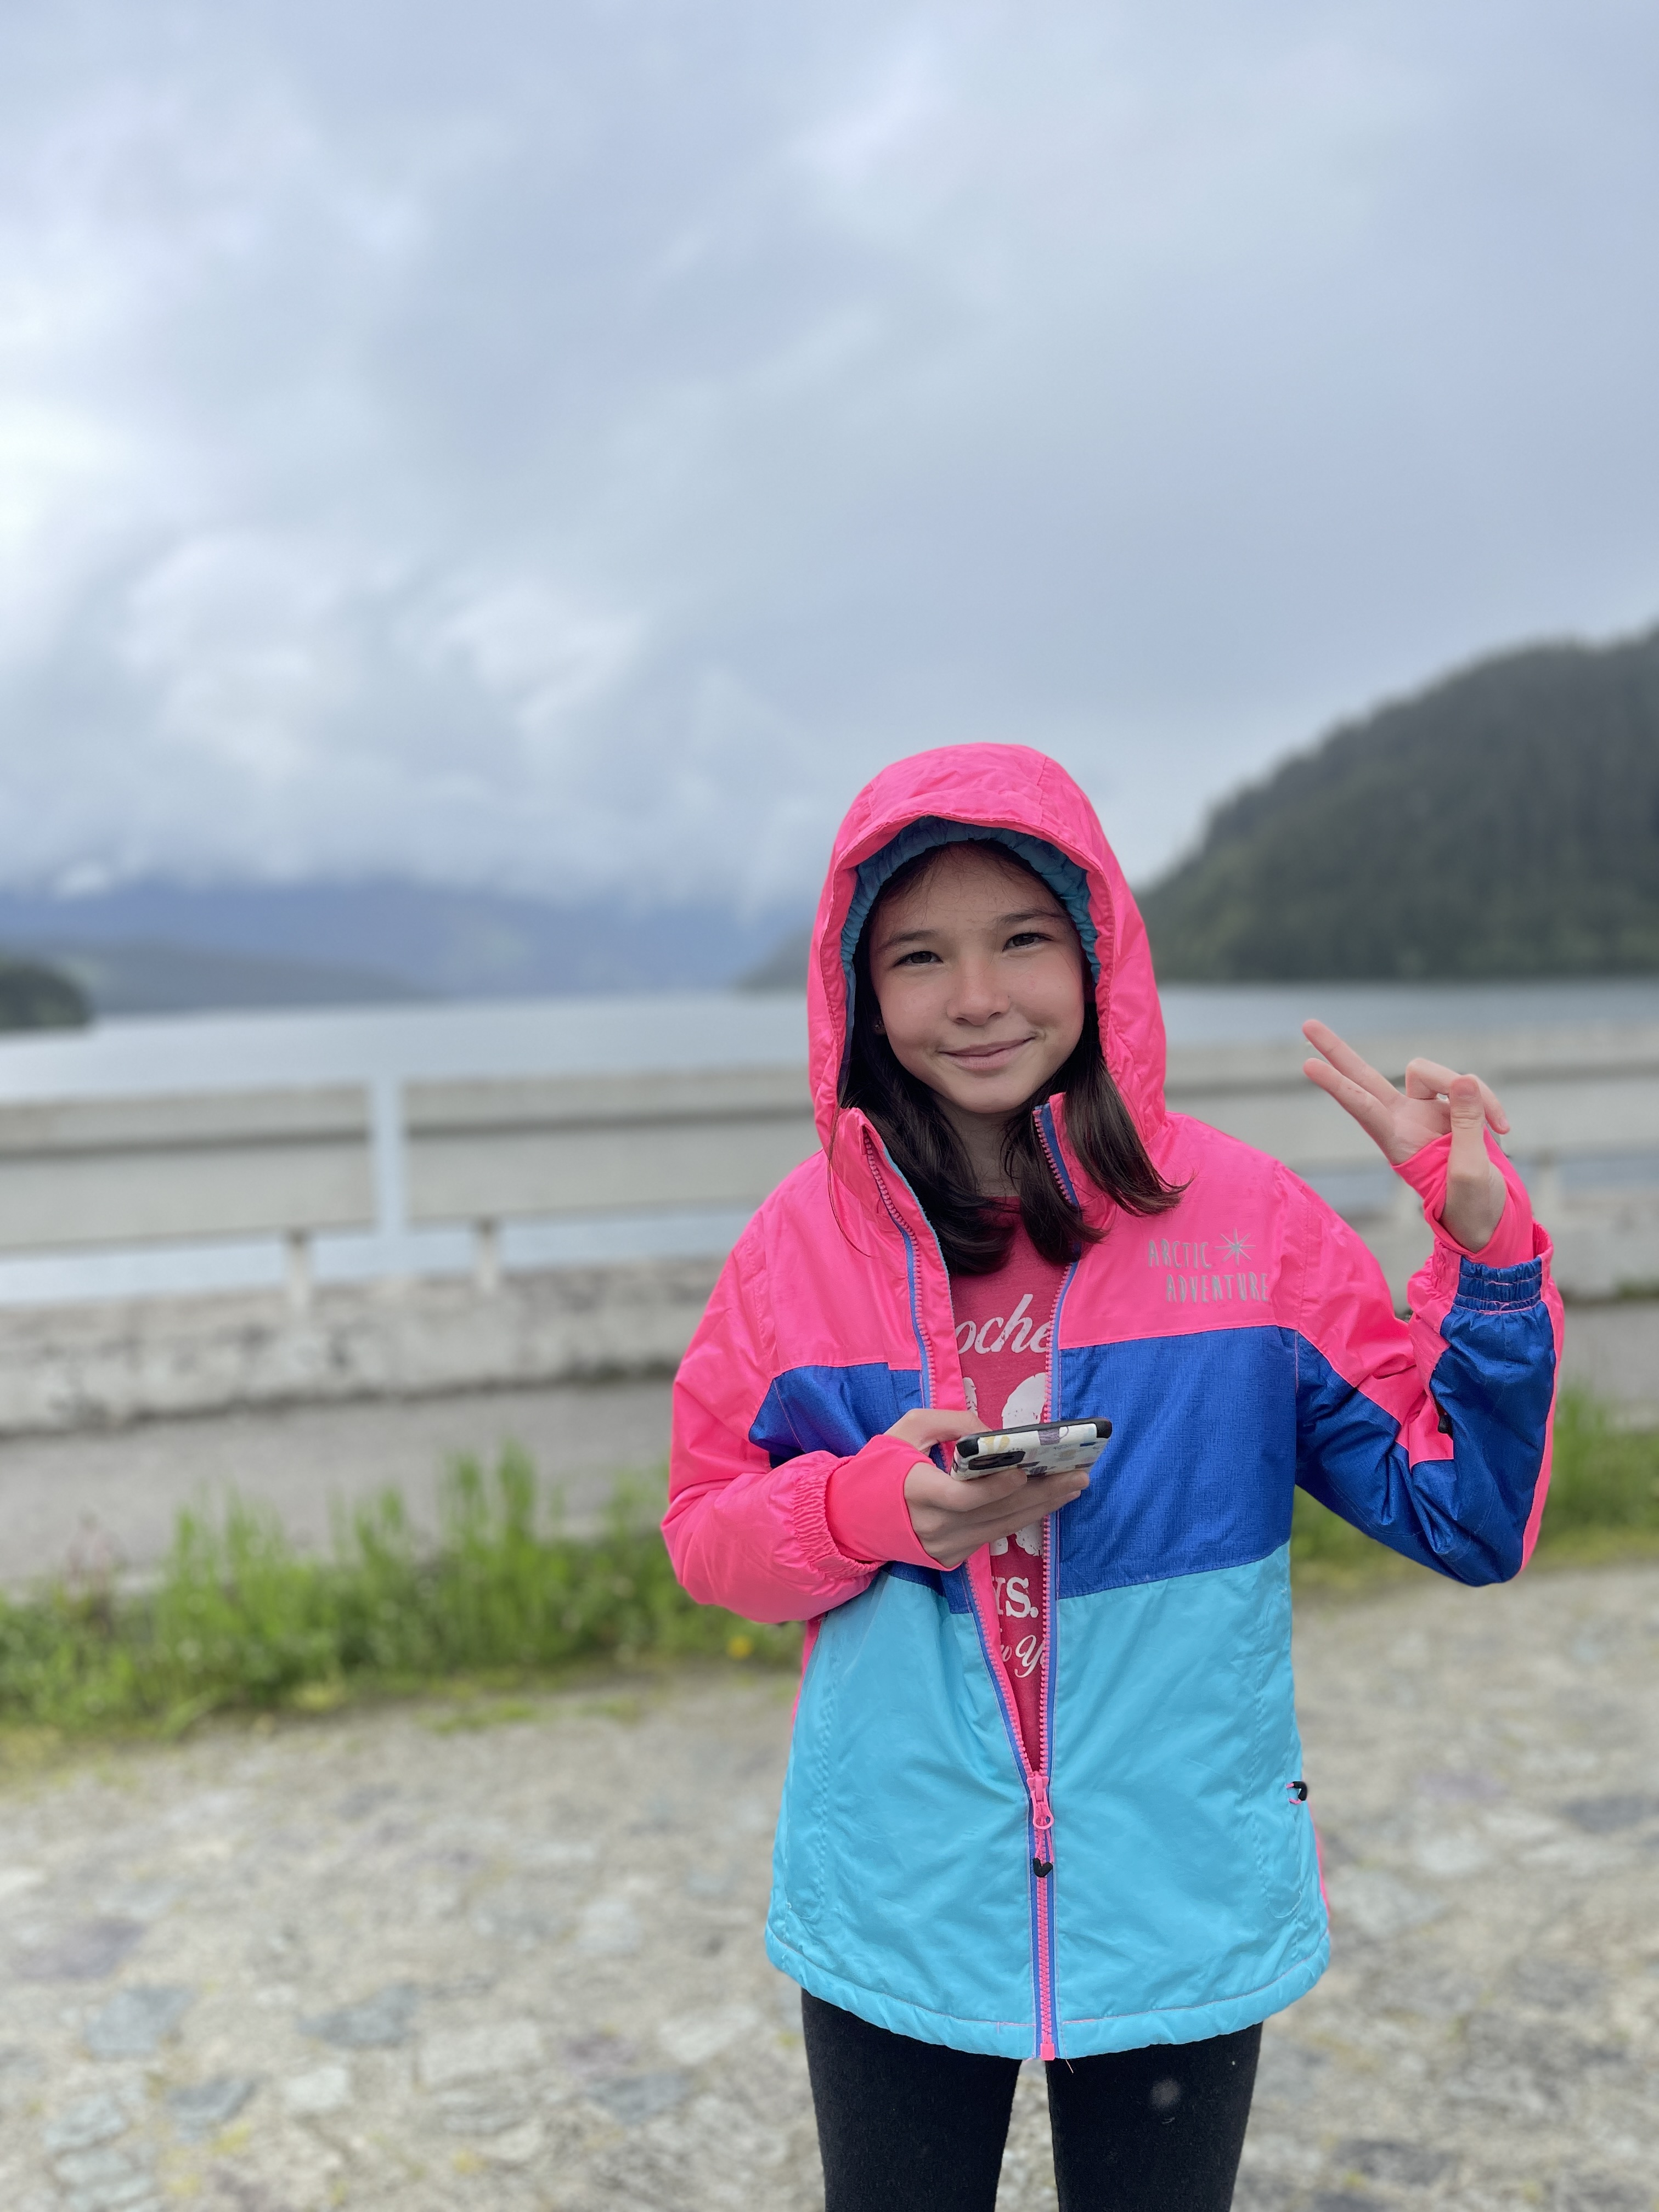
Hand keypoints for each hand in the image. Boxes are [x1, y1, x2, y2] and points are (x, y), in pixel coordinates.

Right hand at [888, 1408, 1090, 1571]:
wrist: (850, 1517)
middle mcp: (934, 1526)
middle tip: (1078, 1474)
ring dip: (1041, 1507)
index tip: (1028, 1469)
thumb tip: (994, 1433)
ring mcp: (944, 1547)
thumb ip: (949, 1422)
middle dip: (1041, 1493)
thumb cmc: (879, 1466)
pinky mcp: (952, 1557)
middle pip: (996, 1513)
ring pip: (1002, 1528)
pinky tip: (1046, 1502)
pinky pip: (994, 1535)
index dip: (998, 1486)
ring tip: (1073, 1487)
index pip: (964, 1497)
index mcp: (917, 1491)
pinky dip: (1021, 1517)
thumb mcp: (907, 1428)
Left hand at [1301, 1020, 1509, 1251]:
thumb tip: (1465, 1080)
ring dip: (1473, 1090)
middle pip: (1365, 1076)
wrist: (1491, 1211)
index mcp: (1397, 1141)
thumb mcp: (1470, 1172)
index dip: (1337, 1086)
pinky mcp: (1450, 1104)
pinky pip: (1466, 1083)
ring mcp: (1424, 1109)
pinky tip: (1503, 1127)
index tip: (1307, 1064)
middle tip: (1308, 1024)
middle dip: (1338, 1051)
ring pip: (1433, 1072)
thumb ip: (1467, 1126)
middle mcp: (1402, 1120)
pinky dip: (1487, 1099)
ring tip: (1500, 1125)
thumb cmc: (1472, 1202)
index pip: (1362, 1107)